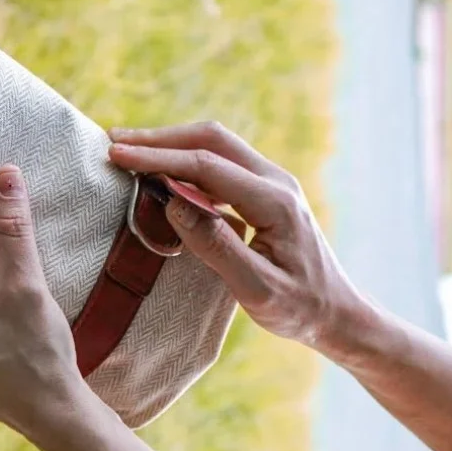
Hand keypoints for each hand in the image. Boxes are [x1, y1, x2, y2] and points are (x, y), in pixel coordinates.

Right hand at [108, 122, 370, 356]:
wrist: (337, 312)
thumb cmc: (298, 307)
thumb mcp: (257, 289)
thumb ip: (215, 246)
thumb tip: (171, 203)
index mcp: (274, 201)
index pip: (205, 165)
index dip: (157, 158)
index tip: (117, 155)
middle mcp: (275, 180)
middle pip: (210, 139)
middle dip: (159, 138)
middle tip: (114, 142)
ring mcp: (271, 182)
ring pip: (214, 145)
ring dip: (170, 145)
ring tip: (128, 152)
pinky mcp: (262, 190)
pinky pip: (219, 163)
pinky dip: (184, 161)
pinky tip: (160, 174)